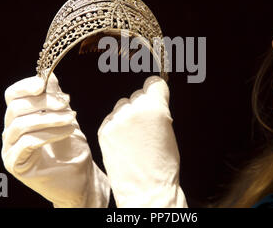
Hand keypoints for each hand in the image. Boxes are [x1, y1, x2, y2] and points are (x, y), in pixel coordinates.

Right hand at [2, 72, 109, 207]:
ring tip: (72, 119)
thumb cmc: (72, 149)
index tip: (45, 83)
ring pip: (21, 124)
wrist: (80, 180)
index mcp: (20, 118)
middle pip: (16, 107)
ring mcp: (10, 149)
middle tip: (67, 104)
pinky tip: (67, 131)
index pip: (12, 95)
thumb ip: (56, 100)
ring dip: (50, 118)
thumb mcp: (66, 118)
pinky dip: (49, 133)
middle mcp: (10, 132)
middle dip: (44, 102)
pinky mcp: (15, 164)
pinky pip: (28, 142)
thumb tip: (49, 76)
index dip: (27, 86)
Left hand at [97, 76, 187, 207]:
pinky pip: (111, 118)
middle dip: (142, 105)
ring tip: (134, 136)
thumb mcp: (169, 131)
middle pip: (137, 94)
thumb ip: (159, 111)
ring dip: (127, 115)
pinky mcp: (103, 130)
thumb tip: (153, 101)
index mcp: (155, 108)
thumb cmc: (163, 165)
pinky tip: (124, 142)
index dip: (156, 91)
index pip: (154, 83)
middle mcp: (134, 109)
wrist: (147, 190)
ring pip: (122, 105)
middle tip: (146, 126)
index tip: (156, 95)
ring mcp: (116, 120)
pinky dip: (116, 126)